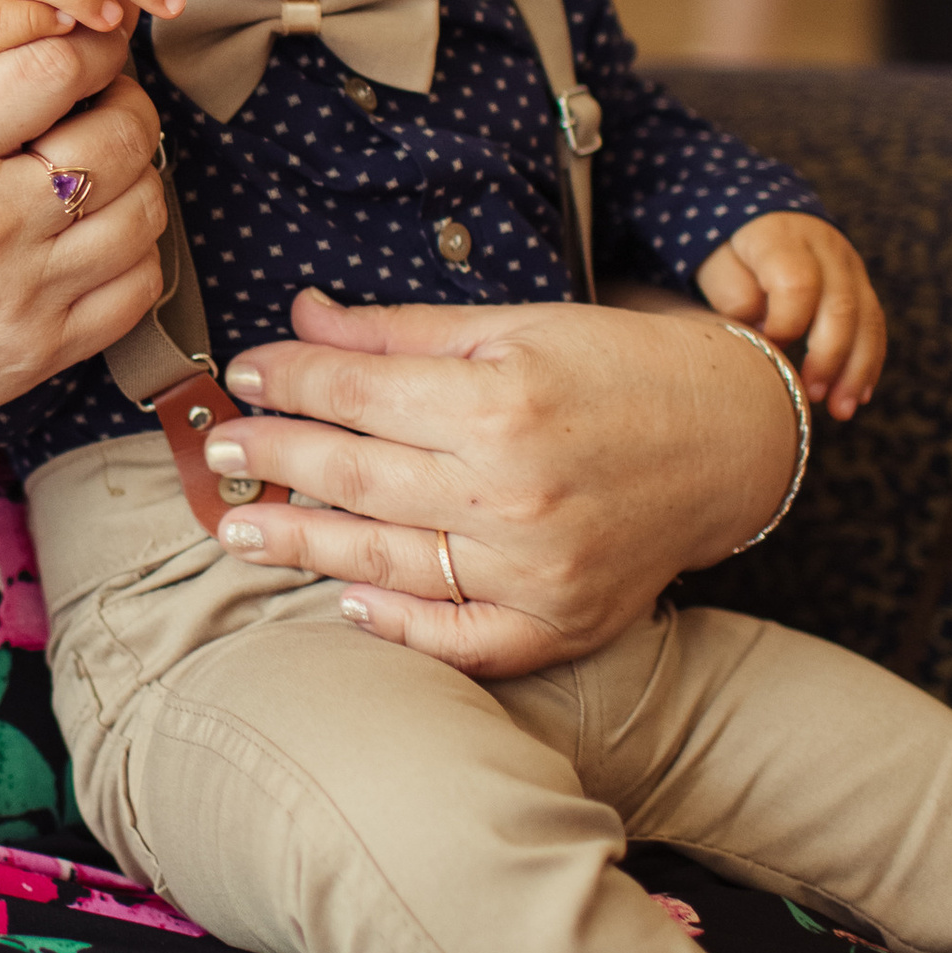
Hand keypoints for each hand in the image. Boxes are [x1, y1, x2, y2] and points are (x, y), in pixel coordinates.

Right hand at [0, 30, 164, 456]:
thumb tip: (26, 25)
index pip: (55, 71)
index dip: (92, 50)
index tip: (92, 53)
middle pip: (120, 138)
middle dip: (126, 106)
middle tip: (104, 106)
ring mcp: (18, 293)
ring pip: (144, 210)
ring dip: (136, 177)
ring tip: (99, 172)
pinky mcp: (39, 351)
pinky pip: (138, 287)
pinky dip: (135, 250)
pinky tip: (96, 237)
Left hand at [193, 291, 797, 679]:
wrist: (731, 441)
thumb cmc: (619, 371)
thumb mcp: (515, 329)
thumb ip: (403, 334)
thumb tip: (303, 315)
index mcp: (501, 403)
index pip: (357, 394)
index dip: (289, 380)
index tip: (244, 373)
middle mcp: (513, 491)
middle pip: (355, 477)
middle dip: (273, 458)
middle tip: (220, 450)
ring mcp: (534, 568)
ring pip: (385, 561)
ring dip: (299, 545)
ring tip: (238, 528)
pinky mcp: (559, 622)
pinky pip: (458, 637)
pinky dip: (396, 626)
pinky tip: (345, 602)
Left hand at [697, 213, 885, 417]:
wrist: (761, 214)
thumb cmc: (731, 249)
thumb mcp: (716, 262)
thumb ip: (733, 292)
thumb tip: (761, 333)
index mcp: (783, 237)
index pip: (798, 283)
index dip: (786, 323)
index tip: (767, 345)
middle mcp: (826, 248)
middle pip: (841, 306)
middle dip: (829, 358)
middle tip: (811, 395)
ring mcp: (850, 266)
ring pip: (867, 319)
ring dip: (857, 370)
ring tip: (841, 410)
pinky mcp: (861, 285)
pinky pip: (874, 325)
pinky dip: (868, 363)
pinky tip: (857, 395)